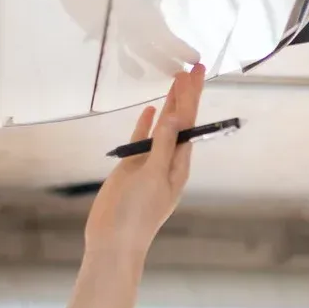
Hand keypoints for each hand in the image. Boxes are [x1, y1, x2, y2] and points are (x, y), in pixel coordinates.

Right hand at [84, 64, 205, 261]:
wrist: (113, 240)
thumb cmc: (137, 214)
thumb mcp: (152, 177)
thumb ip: (162, 146)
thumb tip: (173, 116)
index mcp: (178, 166)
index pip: (188, 124)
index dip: (191, 97)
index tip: (195, 72)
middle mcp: (167, 163)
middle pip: (180, 122)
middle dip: (186, 95)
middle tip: (192, 66)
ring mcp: (149, 164)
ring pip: (162, 127)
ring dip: (169, 105)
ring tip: (175, 80)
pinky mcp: (131, 168)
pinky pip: (142, 140)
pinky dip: (147, 124)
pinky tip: (151, 110)